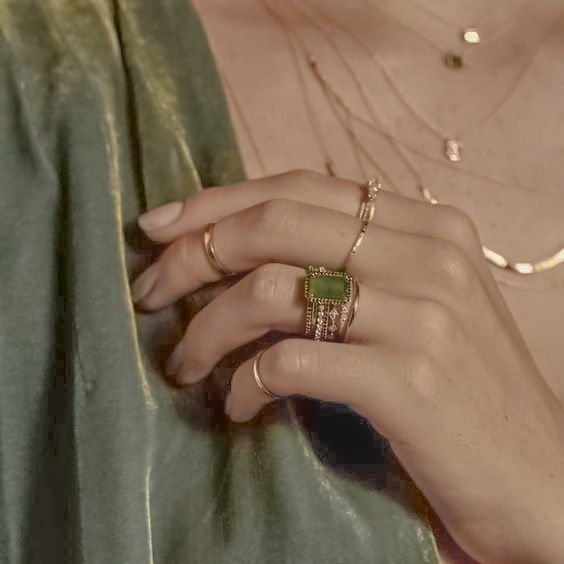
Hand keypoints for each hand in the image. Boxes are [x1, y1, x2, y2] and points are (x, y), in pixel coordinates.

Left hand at [131, 170, 563, 563]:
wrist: (538, 476)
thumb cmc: (464, 389)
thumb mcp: (416, 304)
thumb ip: (352, 264)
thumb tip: (250, 251)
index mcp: (428, 225)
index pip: (300, 188)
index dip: (220, 201)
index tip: (160, 229)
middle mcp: (428, 253)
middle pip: (276, 223)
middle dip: (195, 253)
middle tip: (150, 290)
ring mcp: (421, 313)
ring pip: (272, 289)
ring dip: (207, 327)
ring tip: (184, 362)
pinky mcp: (410, 379)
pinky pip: (292, 360)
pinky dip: (246, 381)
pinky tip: (238, 405)